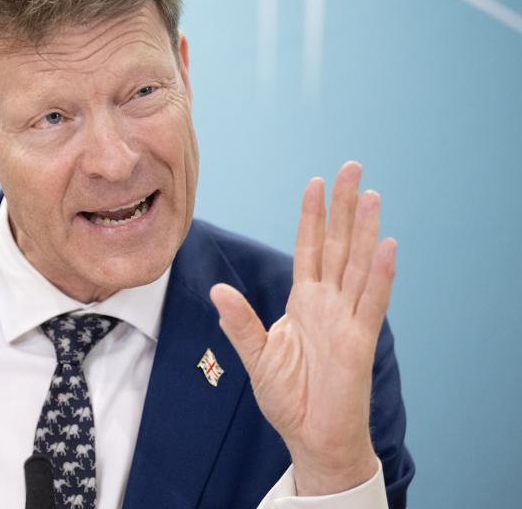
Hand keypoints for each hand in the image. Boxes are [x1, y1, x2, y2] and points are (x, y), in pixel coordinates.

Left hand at [210, 161, 396, 495]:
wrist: (311, 436)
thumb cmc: (289, 397)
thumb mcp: (256, 355)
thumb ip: (240, 322)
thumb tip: (217, 290)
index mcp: (304, 302)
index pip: (310, 249)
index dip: (312, 217)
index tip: (314, 183)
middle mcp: (329, 303)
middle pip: (339, 245)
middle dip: (344, 207)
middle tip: (351, 167)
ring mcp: (347, 319)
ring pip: (359, 265)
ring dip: (365, 230)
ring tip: (372, 195)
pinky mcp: (360, 342)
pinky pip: (372, 302)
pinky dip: (381, 274)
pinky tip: (387, 245)